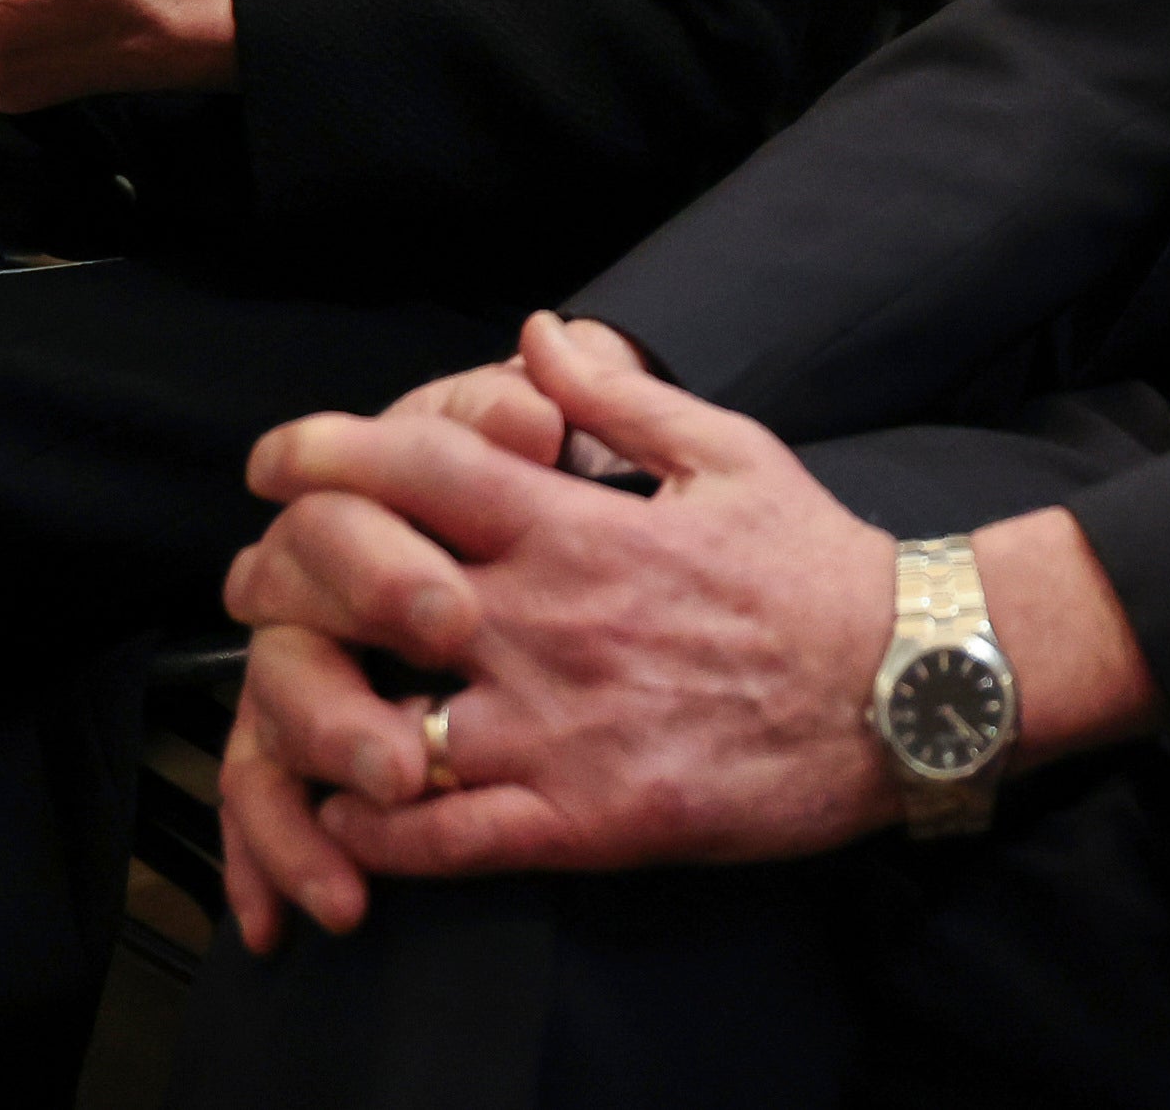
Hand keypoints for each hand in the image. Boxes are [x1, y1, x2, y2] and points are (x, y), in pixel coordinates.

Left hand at [215, 314, 909, 945]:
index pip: (418, 470)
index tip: (273, 460)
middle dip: (290, 586)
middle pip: (365, 594)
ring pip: (381, 730)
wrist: (908, 687)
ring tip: (295, 711)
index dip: (324, 455)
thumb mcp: (730, 451)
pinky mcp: (586, 820)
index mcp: (580, 528)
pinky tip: (355, 813)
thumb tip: (537, 331)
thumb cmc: (817, 566)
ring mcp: (561, 729)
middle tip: (260, 592)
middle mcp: (549, 624)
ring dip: (320, 723)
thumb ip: (620, 397)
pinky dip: (376, 832)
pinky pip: (441, 839)